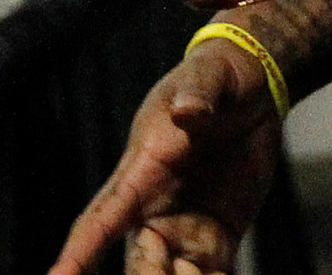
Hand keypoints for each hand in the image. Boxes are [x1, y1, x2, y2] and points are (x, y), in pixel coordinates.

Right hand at [50, 43, 281, 274]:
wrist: (251, 88)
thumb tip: (188, 110)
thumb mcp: (211, 75)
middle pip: (138, 261)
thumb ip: (198, 91)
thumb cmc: (220, 76)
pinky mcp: (218, 237)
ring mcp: (186, 225)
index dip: (80, 250)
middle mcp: (156, 204)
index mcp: (145, 164)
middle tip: (181, 274)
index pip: (104, 215)